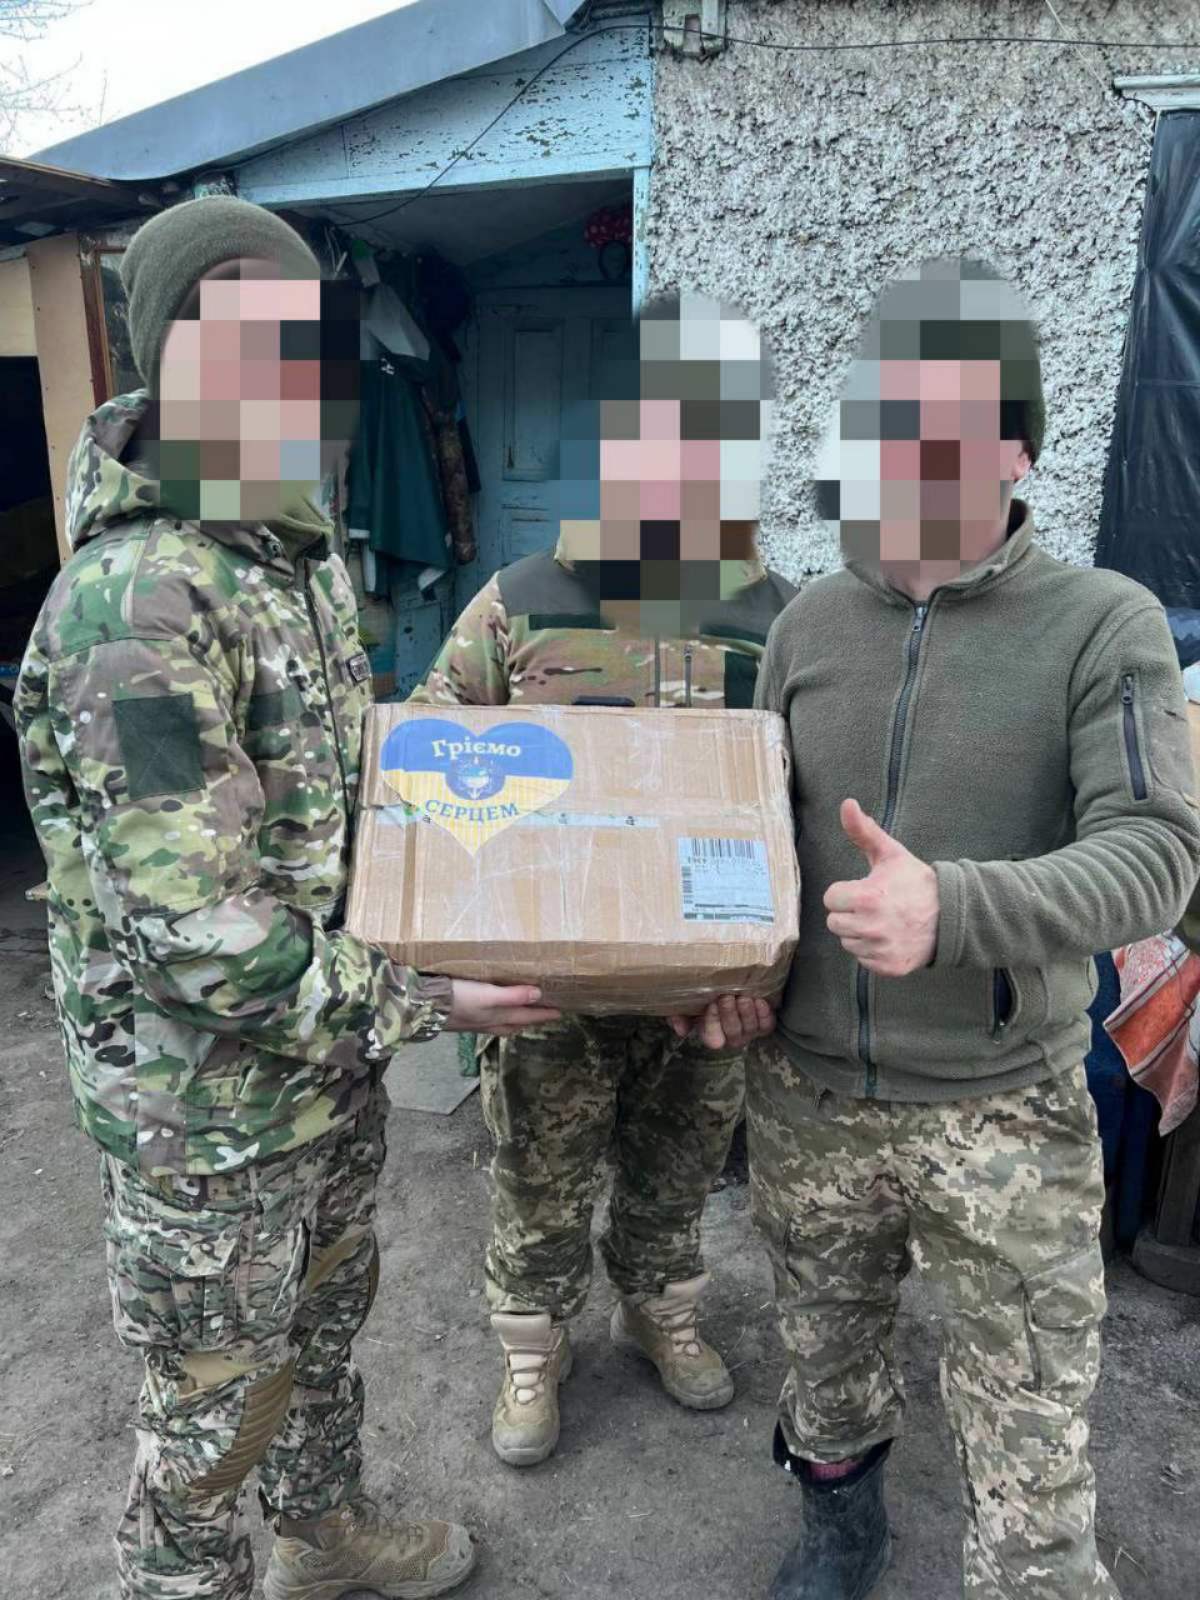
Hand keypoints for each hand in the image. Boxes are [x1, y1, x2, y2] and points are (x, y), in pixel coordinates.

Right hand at [444, 980, 560, 1035]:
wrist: (424, 1009)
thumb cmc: (458, 1000)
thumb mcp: (488, 995)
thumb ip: (513, 995)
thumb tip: (539, 994)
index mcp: (500, 1016)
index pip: (529, 1015)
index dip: (545, 1013)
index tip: (561, 1012)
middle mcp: (491, 1022)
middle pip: (518, 1022)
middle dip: (533, 1018)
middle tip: (547, 1013)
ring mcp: (478, 1023)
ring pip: (504, 1024)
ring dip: (516, 1019)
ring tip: (524, 1014)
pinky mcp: (465, 1019)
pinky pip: (490, 1020)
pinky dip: (499, 1016)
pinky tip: (493, 1012)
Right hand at [668, 994, 775, 1049]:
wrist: (731, 975)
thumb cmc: (704, 988)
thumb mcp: (687, 999)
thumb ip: (678, 1014)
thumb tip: (681, 1031)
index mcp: (710, 1032)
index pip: (712, 1039)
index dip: (712, 1024)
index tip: (711, 1004)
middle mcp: (731, 1035)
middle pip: (733, 1036)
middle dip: (729, 1016)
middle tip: (727, 996)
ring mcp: (749, 1030)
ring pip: (750, 1030)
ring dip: (746, 1014)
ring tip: (743, 997)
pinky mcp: (764, 1022)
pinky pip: (766, 1025)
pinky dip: (763, 1014)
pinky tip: (759, 1000)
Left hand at [824, 798, 938, 976]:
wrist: (952, 914)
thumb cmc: (915, 882)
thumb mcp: (890, 854)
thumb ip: (863, 831)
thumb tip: (846, 803)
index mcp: (867, 897)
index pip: (831, 898)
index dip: (846, 891)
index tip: (866, 889)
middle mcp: (871, 927)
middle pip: (835, 923)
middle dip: (850, 913)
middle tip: (874, 906)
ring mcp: (881, 950)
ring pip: (848, 942)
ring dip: (860, 933)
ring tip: (884, 921)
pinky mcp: (889, 967)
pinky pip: (863, 960)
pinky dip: (873, 952)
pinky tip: (890, 938)